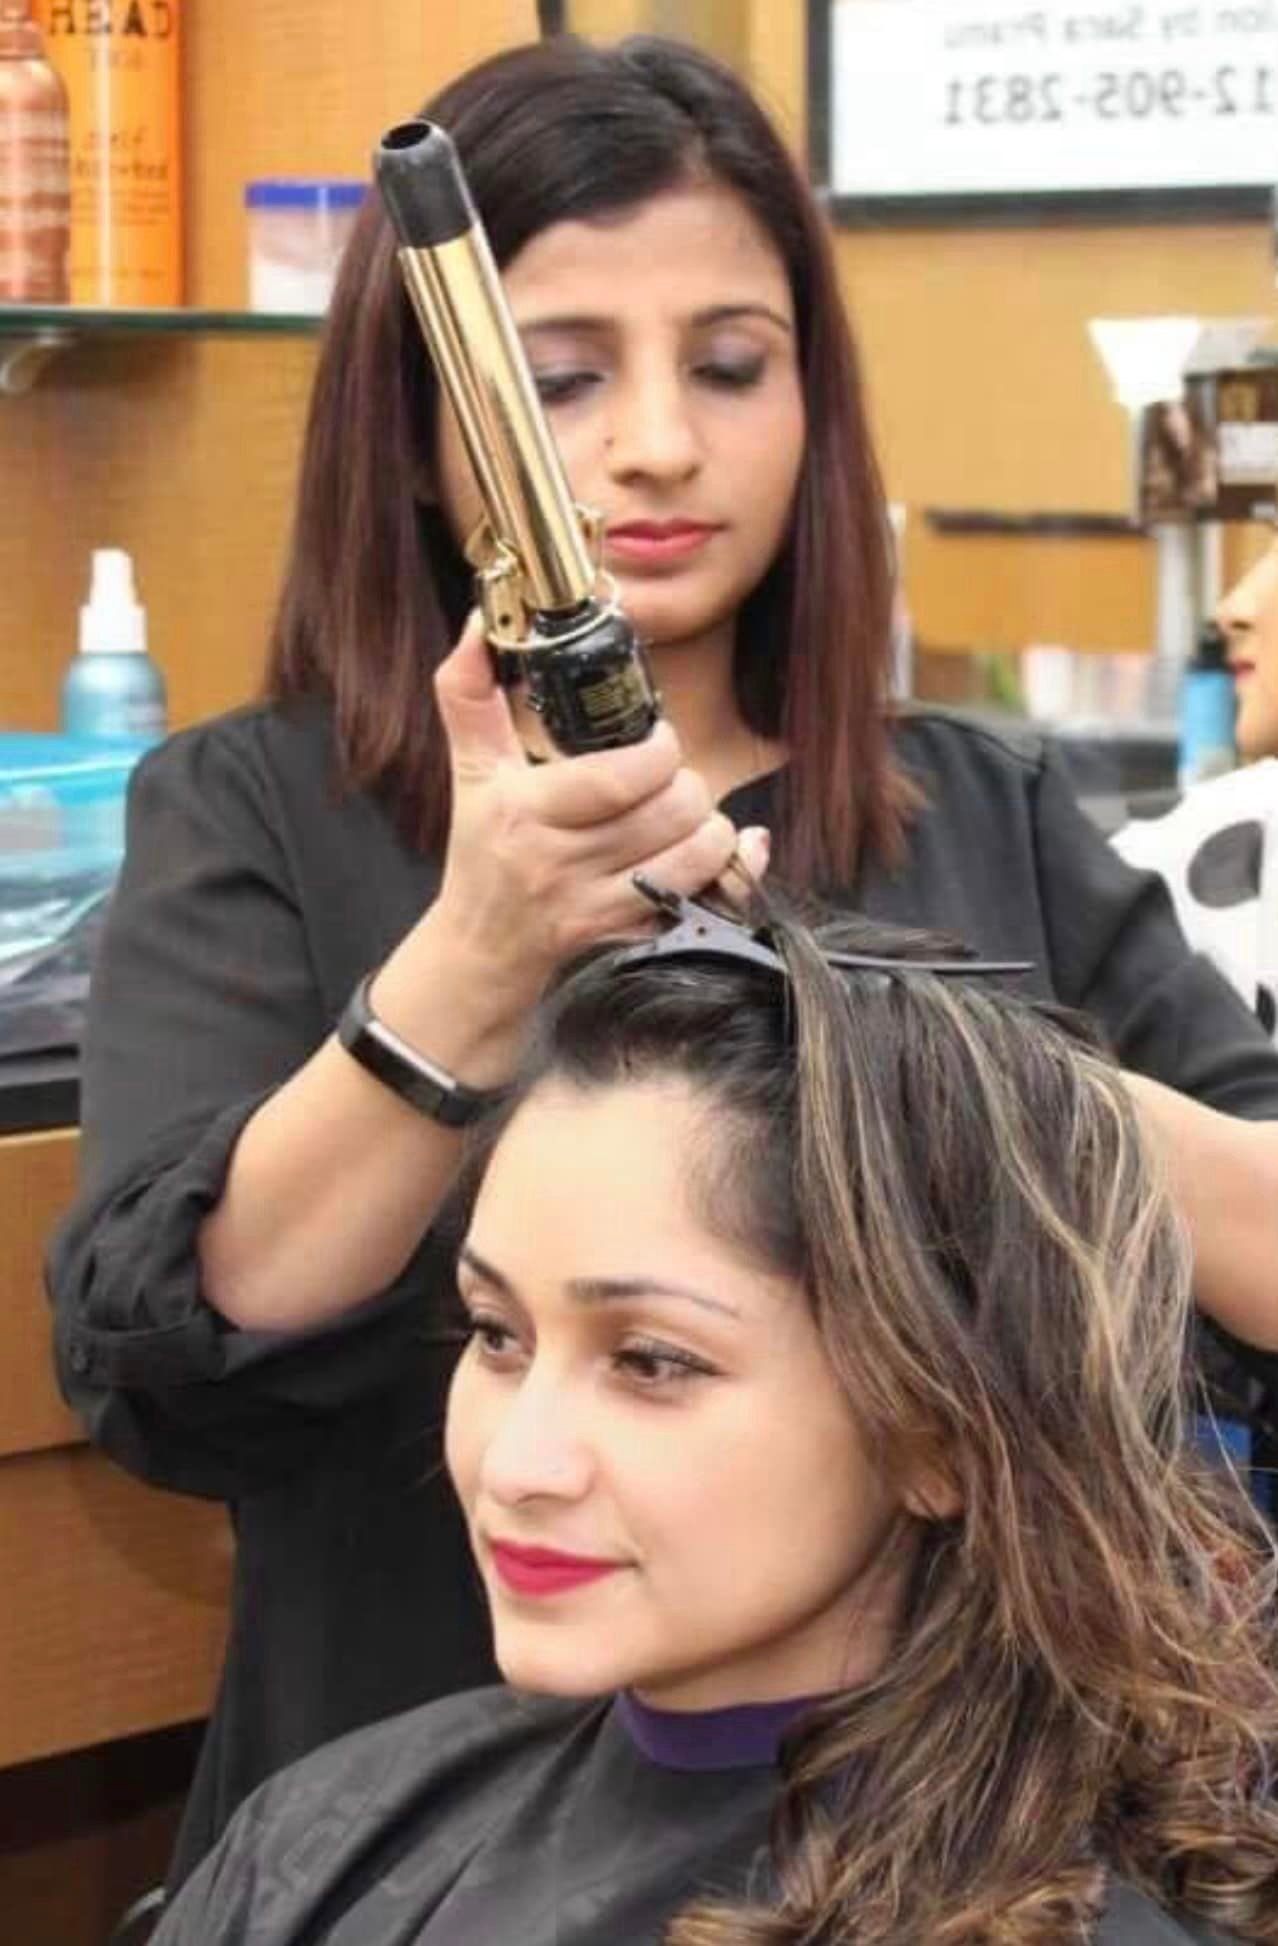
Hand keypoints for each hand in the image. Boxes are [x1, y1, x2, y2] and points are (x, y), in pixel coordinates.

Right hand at [427, 615, 752, 1012]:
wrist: (481, 946)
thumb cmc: (482, 849)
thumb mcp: (470, 770)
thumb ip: (469, 693)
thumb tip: (479, 620)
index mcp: (524, 811)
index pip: (615, 779)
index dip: (659, 753)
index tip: (659, 741)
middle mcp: (559, 862)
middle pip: (668, 812)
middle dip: (688, 786)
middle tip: (672, 779)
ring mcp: (596, 903)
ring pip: (694, 856)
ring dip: (711, 825)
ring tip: (688, 813)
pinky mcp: (625, 933)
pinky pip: (700, 898)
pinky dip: (729, 868)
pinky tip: (723, 849)